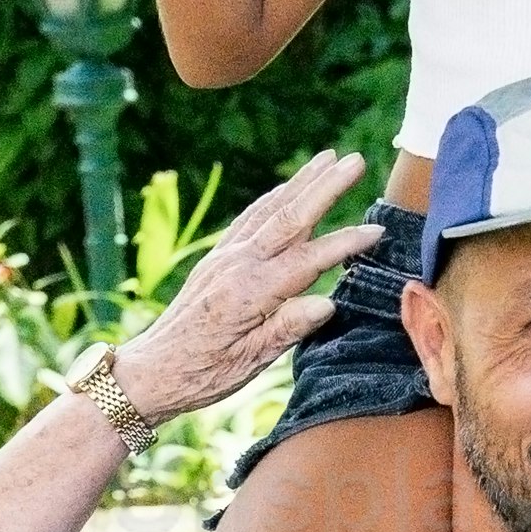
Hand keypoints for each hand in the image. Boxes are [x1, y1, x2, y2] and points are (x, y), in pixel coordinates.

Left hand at [111, 149, 362, 419]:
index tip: (378, 231)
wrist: (152, 370)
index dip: (345, 244)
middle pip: (290, 216)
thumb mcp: (249, 363)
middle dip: (325, 186)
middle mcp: (238, 265)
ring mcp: (225, 257)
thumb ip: (287, 329)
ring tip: (327, 157)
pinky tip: (286, 189)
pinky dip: (273, 198)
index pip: (309, 260)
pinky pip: (249, 218)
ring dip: (300, 181)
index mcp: (251, 293)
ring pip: (269, 209)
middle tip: (356, 160)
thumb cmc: (202, 373)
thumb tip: (329, 303)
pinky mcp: (216, 258)